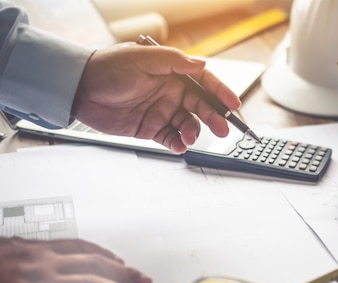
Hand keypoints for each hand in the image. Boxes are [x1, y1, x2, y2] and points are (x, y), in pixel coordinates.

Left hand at [72, 43, 241, 153]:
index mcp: (172, 73)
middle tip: (222, 129)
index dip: (220, 93)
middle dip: (214, 118)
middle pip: (201, 106)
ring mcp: (161, 111)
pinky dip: (178, 143)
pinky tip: (179, 145)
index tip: (232, 105)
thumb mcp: (142, 58)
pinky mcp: (150, 128)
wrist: (79, 89)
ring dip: (194, 132)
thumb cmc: (107, 68)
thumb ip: (173, 61)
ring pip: (188, 124)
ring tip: (189, 137)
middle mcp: (170, 92)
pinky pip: (171, 138)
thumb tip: (201, 65)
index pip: (204, 83)